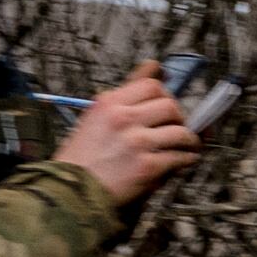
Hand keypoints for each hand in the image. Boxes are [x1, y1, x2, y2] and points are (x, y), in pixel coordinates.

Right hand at [53, 63, 202, 207]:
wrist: (68, 191)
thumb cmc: (83, 156)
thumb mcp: (96, 118)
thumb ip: (126, 94)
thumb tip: (155, 64)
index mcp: (108, 103)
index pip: (152, 85)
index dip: (165, 95)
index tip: (168, 105)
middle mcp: (123, 118)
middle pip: (170, 106)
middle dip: (179, 118)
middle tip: (176, 128)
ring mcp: (137, 142)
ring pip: (181, 131)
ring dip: (188, 141)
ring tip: (184, 147)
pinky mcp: (148, 167)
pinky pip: (182, 157)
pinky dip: (187, 159)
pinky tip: (181, 162)